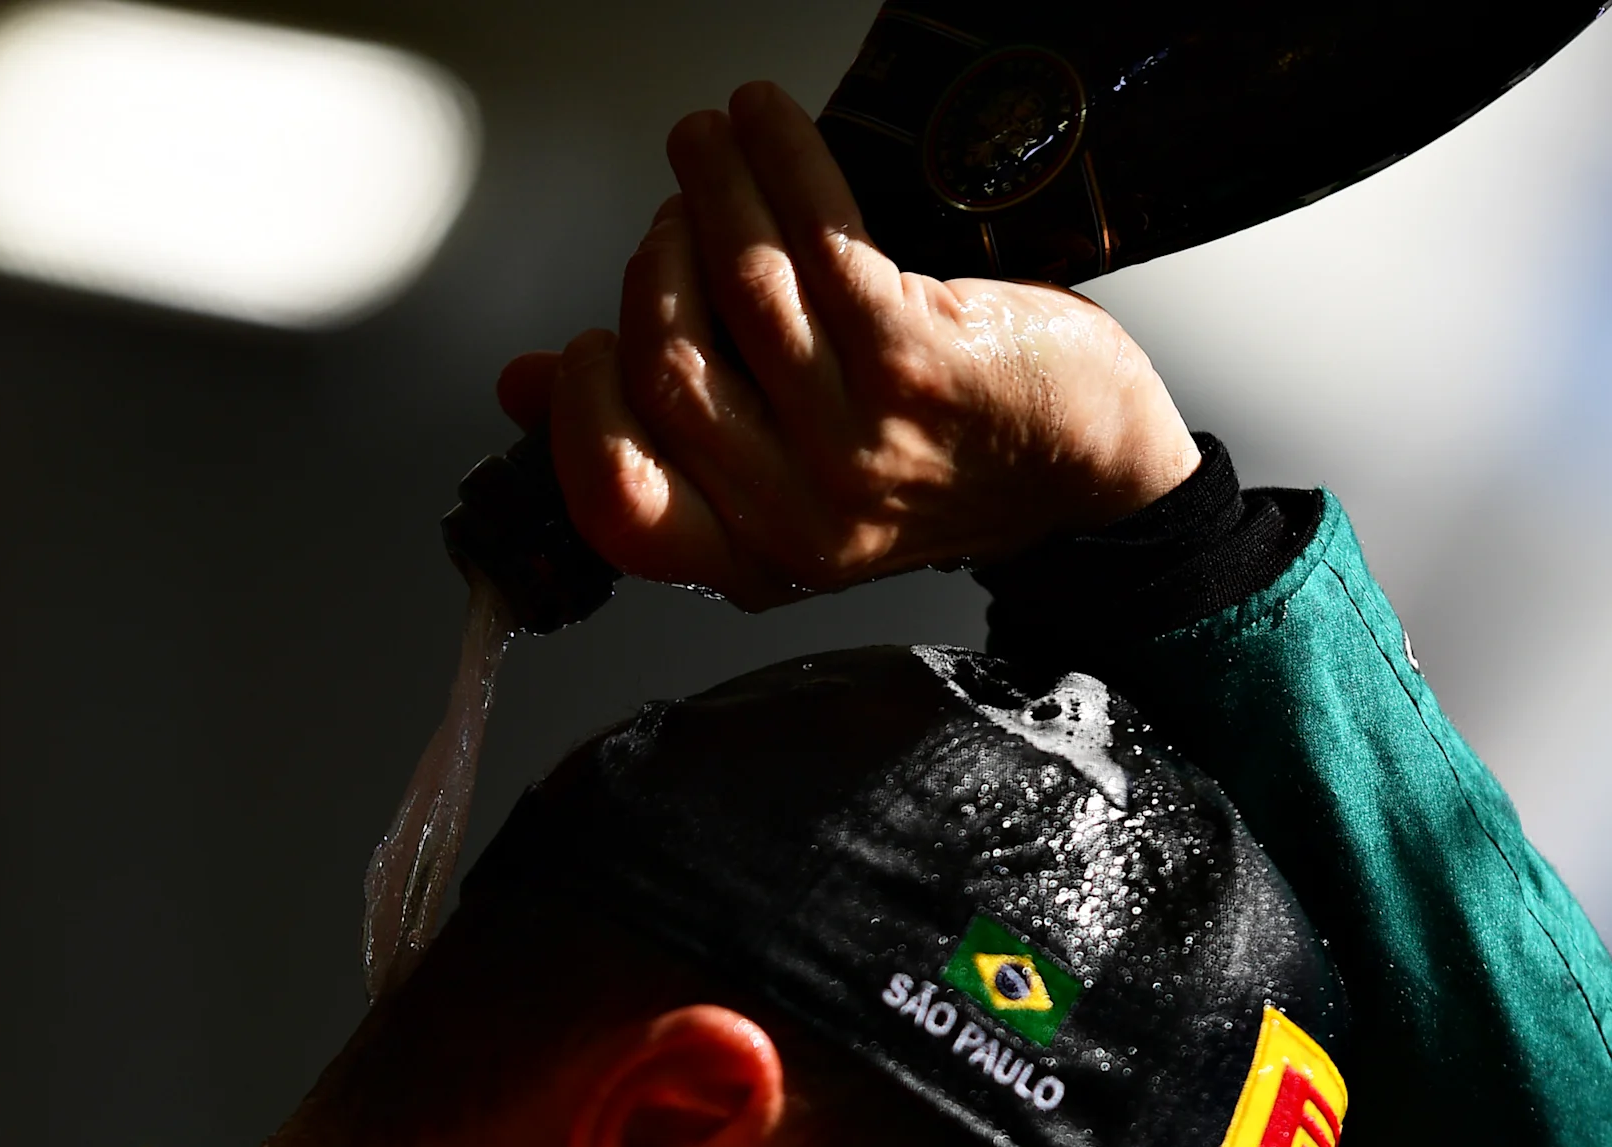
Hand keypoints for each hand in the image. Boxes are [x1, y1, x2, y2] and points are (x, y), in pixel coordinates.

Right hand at [495, 81, 1200, 609]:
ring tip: (711, 145)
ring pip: (738, 291)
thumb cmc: (947, 462)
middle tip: (679, 213)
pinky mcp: (918, 363)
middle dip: (654, 267)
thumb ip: (669, 440)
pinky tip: (764, 125)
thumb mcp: (794, 477)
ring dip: (712, 189)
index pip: (621, 508)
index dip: (580, 413)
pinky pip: (817, 242)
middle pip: (667, 372)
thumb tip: (525, 387)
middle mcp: (809, 516)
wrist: (1086, 467)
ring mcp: (865, 442)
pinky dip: (777, 162)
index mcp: (761, 556)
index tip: (585, 342)